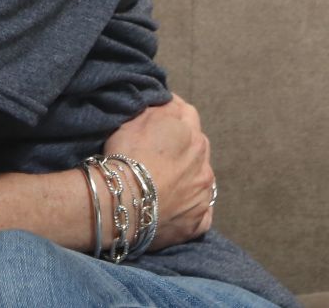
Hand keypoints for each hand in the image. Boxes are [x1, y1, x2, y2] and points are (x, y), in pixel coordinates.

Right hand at [104, 95, 214, 249]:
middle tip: (162, 153)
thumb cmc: (128, 155)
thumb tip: (172, 104)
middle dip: (185, 147)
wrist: (124, 201)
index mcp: (193, 136)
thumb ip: (161, 108)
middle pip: (199, 149)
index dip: (173, 114)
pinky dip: (192, 209)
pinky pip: (201, 214)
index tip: (159, 118)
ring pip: (202, 181)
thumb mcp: (138, 118)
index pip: (188, 115)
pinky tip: (178, 209)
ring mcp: (203, 196)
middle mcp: (204, 164)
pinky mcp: (198, 223)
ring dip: (190, 178)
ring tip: (168, 183)